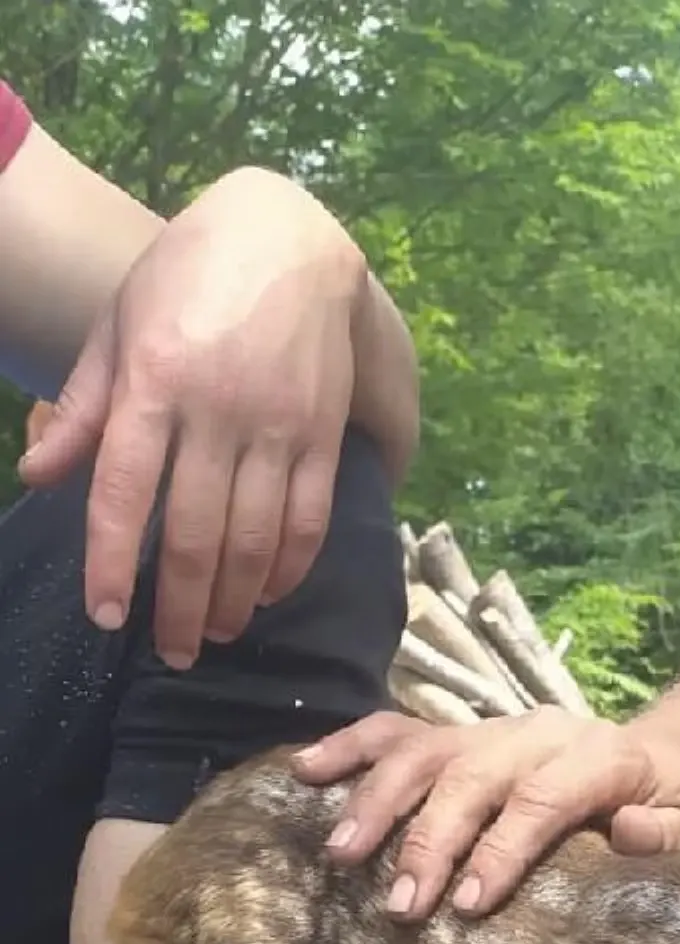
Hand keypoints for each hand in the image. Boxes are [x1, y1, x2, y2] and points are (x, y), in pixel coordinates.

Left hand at [20, 169, 369, 667]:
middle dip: (180, 608)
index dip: (113, 562)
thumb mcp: (121, 327)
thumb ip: (84, 408)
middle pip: (195, 533)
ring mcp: (277, 424)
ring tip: (216, 634)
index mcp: (155, 379)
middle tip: (171, 652)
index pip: (125, 490)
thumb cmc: (186, 280)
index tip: (107, 616)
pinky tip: (267, 596)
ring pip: (254, 540)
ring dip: (234, 602)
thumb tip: (38, 478)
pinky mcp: (323, 433)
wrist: (289, 237)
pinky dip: (287, 570)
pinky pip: (308, 521)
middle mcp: (218, 408)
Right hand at [294, 707, 679, 916]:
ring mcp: (484, 728)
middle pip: (468, 778)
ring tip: (340, 854)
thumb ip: (659, 834)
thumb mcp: (678, 823)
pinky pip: (393, 731)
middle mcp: (531, 733)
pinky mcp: (451, 731)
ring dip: (375, 802)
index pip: (538, 800)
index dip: (501, 851)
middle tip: (399, 905)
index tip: (466, 906)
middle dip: (429, 841)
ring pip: (422, 752)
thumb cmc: (655, 807)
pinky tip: (305, 771)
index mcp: (591, 757)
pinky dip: (347, 748)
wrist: (649, 757)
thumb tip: (632, 832)